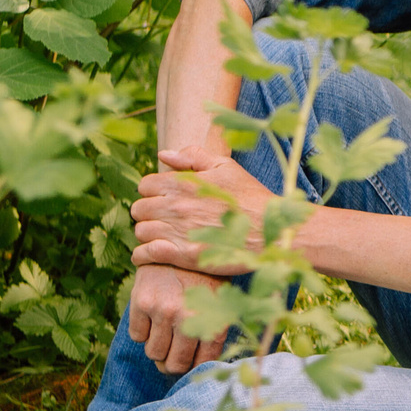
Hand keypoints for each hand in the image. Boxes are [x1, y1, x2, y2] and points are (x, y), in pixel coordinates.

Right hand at [125, 262, 229, 374]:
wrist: (181, 242)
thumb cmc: (206, 277)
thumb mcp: (222, 301)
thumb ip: (216, 330)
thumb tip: (207, 368)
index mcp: (212, 320)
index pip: (201, 364)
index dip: (194, 367)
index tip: (191, 361)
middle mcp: (187, 318)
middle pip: (174, 365)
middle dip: (173, 363)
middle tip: (173, 354)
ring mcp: (162, 310)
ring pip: (154, 353)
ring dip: (158, 348)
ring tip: (164, 333)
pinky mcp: (141, 301)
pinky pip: (137, 336)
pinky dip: (143, 332)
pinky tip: (152, 318)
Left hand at [130, 145, 273, 272]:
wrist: (271, 230)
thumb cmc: (251, 197)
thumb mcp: (226, 167)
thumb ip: (192, 156)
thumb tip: (164, 154)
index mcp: (182, 183)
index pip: (145, 185)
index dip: (153, 192)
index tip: (164, 199)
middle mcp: (175, 206)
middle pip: (139, 209)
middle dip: (149, 213)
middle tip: (163, 219)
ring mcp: (177, 231)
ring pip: (141, 232)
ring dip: (149, 234)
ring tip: (162, 237)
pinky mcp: (182, 255)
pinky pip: (145, 254)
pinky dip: (142, 255)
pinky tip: (150, 256)